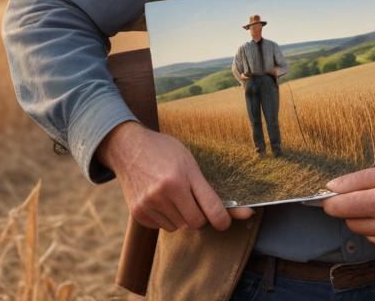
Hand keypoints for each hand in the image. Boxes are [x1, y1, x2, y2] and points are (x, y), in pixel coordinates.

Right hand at [97, 121, 255, 231]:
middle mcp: (166, 190)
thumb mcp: (189, 161)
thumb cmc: (164, 151)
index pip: (211, 209)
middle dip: (199, 216)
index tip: (224, 221)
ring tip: (171, 195)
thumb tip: (247, 213)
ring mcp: (150, 203)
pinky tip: (158, 199)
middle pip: (196, 223)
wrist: (128, 147)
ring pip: (178, 227)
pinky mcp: (138, 212)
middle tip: (193, 201)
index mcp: (183, 175)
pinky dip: (165, 217)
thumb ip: (209, 188)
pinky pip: (162, 227)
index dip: (223, 220)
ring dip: (180, 216)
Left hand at [321, 161, 374, 251]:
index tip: (329, 194)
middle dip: (349, 207)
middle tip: (365, 193)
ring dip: (362, 218)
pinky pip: (373, 238)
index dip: (330, 201)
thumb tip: (332, 186)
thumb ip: (358, 179)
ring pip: (360, 230)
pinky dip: (374, 228)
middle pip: (348, 220)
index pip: (341, 208)